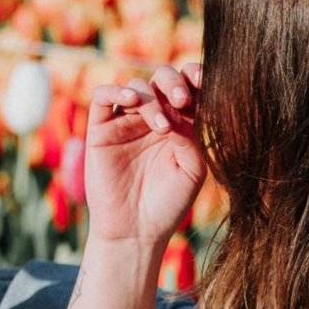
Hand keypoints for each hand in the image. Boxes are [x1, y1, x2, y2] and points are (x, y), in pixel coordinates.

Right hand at [86, 63, 205, 246]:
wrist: (136, 232)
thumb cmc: (168, 203)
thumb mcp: (192, 169)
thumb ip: (191, 135)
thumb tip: (180, 108)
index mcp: (179, 123)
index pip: (188, 87)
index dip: (196, 77)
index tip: (207, 82)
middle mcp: (153, 117)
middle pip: (162, 78)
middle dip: (175, 82)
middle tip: (183, 100)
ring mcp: (126, 121)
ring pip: (137, 85)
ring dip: (152, 99)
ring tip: (162, 127)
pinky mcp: (101, 129)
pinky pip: (103, 97)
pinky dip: (117, 91)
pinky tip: (132, 102)